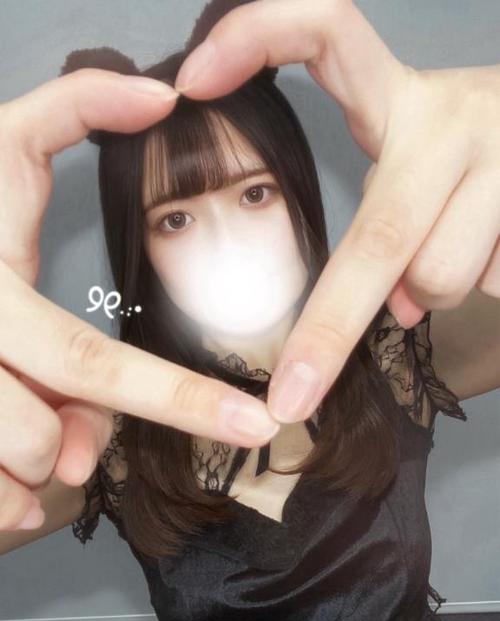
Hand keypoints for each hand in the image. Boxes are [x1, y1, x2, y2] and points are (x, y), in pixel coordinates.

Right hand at [0, 70, 279, 530]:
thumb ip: (74, 108)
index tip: (256, 421)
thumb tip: (161, 100)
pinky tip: (6, 454)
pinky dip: (9, 492)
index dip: (178, 397)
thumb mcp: (2, 147)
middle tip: (143, 435)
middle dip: (89, 445)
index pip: (91, 357)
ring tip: (30, 409)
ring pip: (14, 468)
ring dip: (38, 457)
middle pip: (43, 437)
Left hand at [174, 0, 499, 422]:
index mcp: (402, 97)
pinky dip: (479, 290)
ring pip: (440, 275)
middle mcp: (453, 116)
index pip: (326, 28)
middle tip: (291, 396)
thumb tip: (402, 308)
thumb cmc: (465, 166)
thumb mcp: (414, 167)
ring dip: (430, 294)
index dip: (257, 36)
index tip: (192, 83)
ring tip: (446, 263)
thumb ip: (388, 225)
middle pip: (379, 235)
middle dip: (328, 330)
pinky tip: (485, 262)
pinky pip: (491, 283)